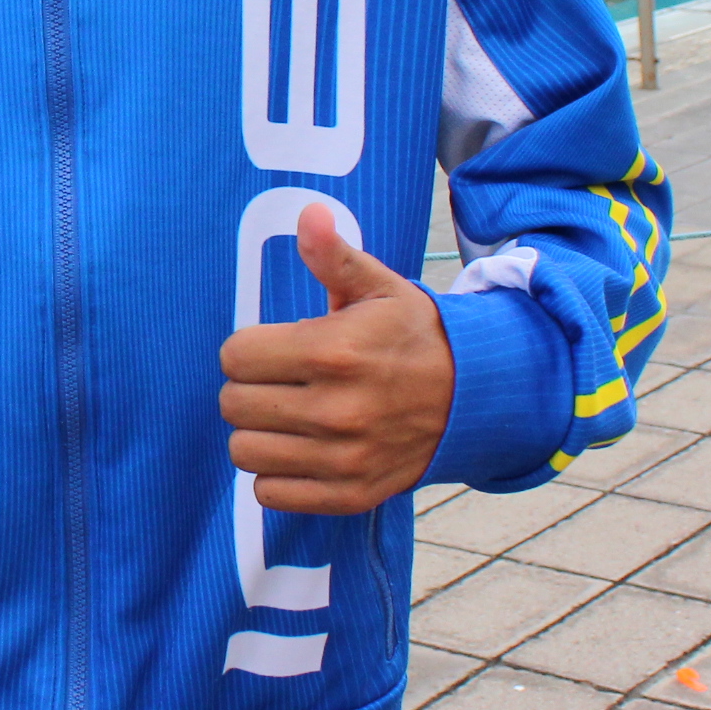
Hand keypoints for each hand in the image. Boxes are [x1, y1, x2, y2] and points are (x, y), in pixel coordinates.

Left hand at [220, 205, 454, 515]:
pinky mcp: (349, 494)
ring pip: (245, 451)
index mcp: (333, 351)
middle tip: (280, 381)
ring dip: (258, 432)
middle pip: (234, 404)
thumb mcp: (380, 288)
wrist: (476, 396)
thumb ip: (333, 256)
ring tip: (287, 415)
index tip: (272, 348)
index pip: (235, 356)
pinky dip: (277, 474)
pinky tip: (300, 449)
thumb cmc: (415, 336)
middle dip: (249, 387)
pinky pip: (271, 494)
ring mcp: (343, 458)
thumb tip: (309, 215)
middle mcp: (335, 409)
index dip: (248, 349)